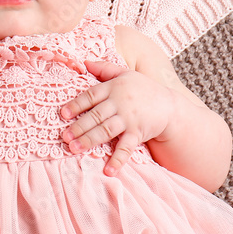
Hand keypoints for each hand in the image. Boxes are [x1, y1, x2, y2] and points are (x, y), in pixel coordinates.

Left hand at [60, 60, 173, 176]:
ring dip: (89, 140)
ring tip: (74, 149)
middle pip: (96, 115)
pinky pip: (126, 148)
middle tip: (64, 137)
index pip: (91, 96)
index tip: (63, 114)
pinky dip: (118, 160)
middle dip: (79, 127)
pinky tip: (108, 171)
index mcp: (113, 88)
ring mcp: (129, 119)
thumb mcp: (125, 73)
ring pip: (106, 130)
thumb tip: (84, 62)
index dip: (76, 105)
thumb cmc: (143, 88)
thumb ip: (105, 68)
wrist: (169, 105)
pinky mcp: (138, 133)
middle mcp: (120, 103)